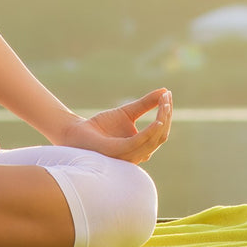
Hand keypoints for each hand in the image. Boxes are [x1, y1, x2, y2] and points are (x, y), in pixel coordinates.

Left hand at [57, 88, 171, 164]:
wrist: (77, 132)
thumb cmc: (102, 126)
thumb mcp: (127, 112)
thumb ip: (145, 104)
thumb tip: (164, 91)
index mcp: (141, 147)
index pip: (161, 132)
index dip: (167, 114)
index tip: (168, 95)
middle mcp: (137, 155)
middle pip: (160, 137)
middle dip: (166, 116)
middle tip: (167, 97)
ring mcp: (128, 156)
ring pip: (153, 141)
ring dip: (162, 121)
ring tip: (164, 104)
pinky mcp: (117, 152)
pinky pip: (138, 143)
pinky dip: (150, 133)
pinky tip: (157, 121)